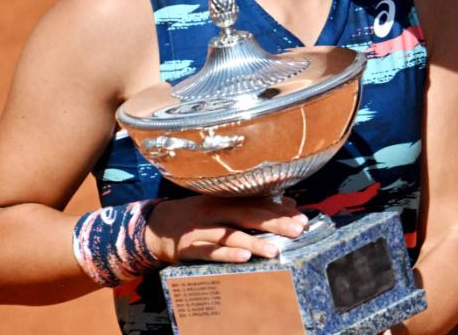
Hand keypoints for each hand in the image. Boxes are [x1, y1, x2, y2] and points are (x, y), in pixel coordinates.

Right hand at [145, 195, 308, 263]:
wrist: (155, 227)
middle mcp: (214, 210)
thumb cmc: (198, 216)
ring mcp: (200, 229)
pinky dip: (226, 255)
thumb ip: (254, 204)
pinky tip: (243, 259)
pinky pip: (209, 252)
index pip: (257, 202)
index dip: (280, 210)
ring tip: (274, 251)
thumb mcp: (223, 204)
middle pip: (248, 214)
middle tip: (298, 230)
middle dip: (275, 222)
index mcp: (224, 197)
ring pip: (230, 235)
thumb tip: (289, 203)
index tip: (302, 218)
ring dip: (253, 243)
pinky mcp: (187, 247)